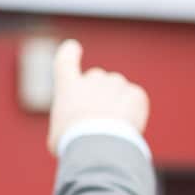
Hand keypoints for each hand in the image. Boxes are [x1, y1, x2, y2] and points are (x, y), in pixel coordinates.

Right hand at [47, 39, 149, 154]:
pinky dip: (134, 113)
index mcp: (67, 86)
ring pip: (118, 89)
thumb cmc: (73, 144)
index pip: (65, 59)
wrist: (99, 146)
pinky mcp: (136, 94)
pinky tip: (129, 129)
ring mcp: (115, 84)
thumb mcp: (58, 136)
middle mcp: (91, 80)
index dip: (70, 53)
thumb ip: (67, 124)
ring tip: (114, 128)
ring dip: (117, 103)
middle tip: (99, 118)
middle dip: (99, 93)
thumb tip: (76, 129)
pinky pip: (136, 100)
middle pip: (97, 78)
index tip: (73, 48)